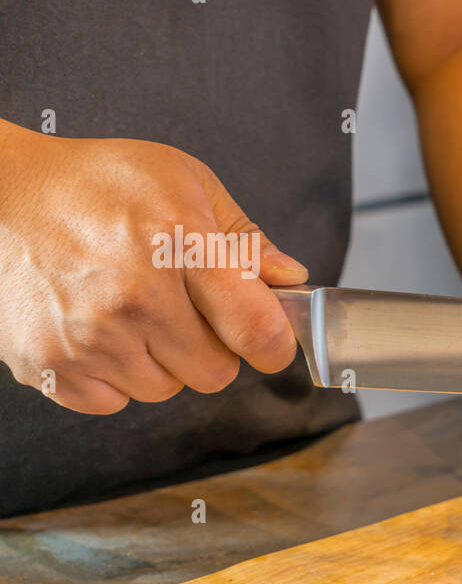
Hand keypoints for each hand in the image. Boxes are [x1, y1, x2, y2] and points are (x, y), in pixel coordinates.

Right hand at [0, 123, 308, 413]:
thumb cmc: (95, 183)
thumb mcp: (183, 181)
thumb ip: (243, 237)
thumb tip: (290, 281)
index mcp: (178, 245)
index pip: (257, 331)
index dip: (273, 342)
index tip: (267, 336)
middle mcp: (134, 299)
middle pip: (215, 372)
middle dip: (211, 346)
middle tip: (181, 308)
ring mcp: (89, 338)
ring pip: (165, 389)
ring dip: (159, 361)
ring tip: (131, 311)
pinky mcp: (50, 366)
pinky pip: (114, 402)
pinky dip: (113, 377)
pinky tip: (98, 330)